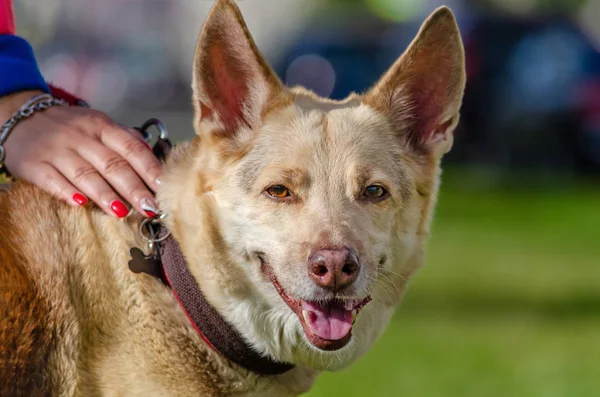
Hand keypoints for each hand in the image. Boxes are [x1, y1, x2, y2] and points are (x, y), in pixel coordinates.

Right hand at [1, 90, 161, 217]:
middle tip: (150, 208)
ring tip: (122, 212)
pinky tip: (81, 204)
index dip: (149, 169)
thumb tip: (155, 157)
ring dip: (105, 194)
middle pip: (113, 164)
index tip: (164, 188)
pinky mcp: (34, 164)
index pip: (132, 148)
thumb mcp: (98, 124)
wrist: (20, 117)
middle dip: (134, 188)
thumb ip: (125, 140)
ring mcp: (57, 150)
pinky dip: (67, 192)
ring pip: (85, 173)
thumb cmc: (70, 127)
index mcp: (102, 126)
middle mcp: (81, 136)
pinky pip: (53, 180)